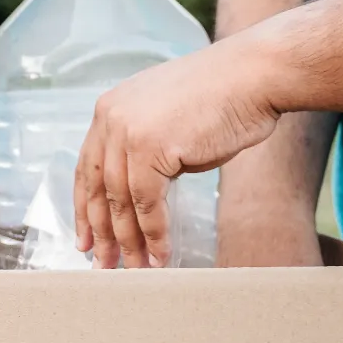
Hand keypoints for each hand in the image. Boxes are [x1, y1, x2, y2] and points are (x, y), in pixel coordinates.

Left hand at [75, 40, 280, 268]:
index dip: (85, 208)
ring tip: (134, 269)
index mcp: (109, 110)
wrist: (256, 73)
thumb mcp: (167, 122)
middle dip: (101, 232)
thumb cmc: (224, 99)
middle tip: (102, 265)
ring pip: (120, 201)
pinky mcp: (150, 146)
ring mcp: (127, 131)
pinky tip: (160, 255)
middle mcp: (110, 118)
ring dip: (128, 241)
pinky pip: (146, 203)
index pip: (88, 169)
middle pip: (97, 189)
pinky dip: (153, 233)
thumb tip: (137, 197)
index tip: (85, 239)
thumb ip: (144, 152)